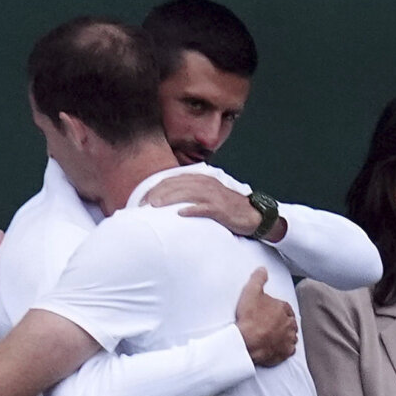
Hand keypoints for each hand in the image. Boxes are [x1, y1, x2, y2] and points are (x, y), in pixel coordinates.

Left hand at [142, 174, 273, 238]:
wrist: (254, 215)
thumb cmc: (228, 208)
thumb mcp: (207, 197)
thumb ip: (190, 195)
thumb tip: (168, 203)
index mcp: (201, 179)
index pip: (173, 180)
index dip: (156, 188)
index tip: (142, 199)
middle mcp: (206, 184)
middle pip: (177, 185)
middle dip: (158, 193)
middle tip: (143, 204)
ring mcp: (214, 196)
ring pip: (188, 194)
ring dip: (170, 199)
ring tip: (156, 206)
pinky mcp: (221, 209)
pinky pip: (205, 208)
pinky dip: (192, 209)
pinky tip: (180, 214)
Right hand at [235, 268, 296, 365]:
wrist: (246, 341)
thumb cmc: (249, 317)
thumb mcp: (250, 292)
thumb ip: (258, 279)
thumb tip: (263, 269)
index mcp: (283, 308)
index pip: (286, 307)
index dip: (279, 309)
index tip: (273, 312)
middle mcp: (289, 323)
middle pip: (290, 322)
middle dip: (285, 322)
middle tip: (275, 324)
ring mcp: (288, 338)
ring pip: (292, 335)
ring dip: (287, 335)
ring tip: (277, 336)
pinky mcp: (285, 352)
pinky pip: (289, 350)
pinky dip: (286, 348)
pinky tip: (279, 347)